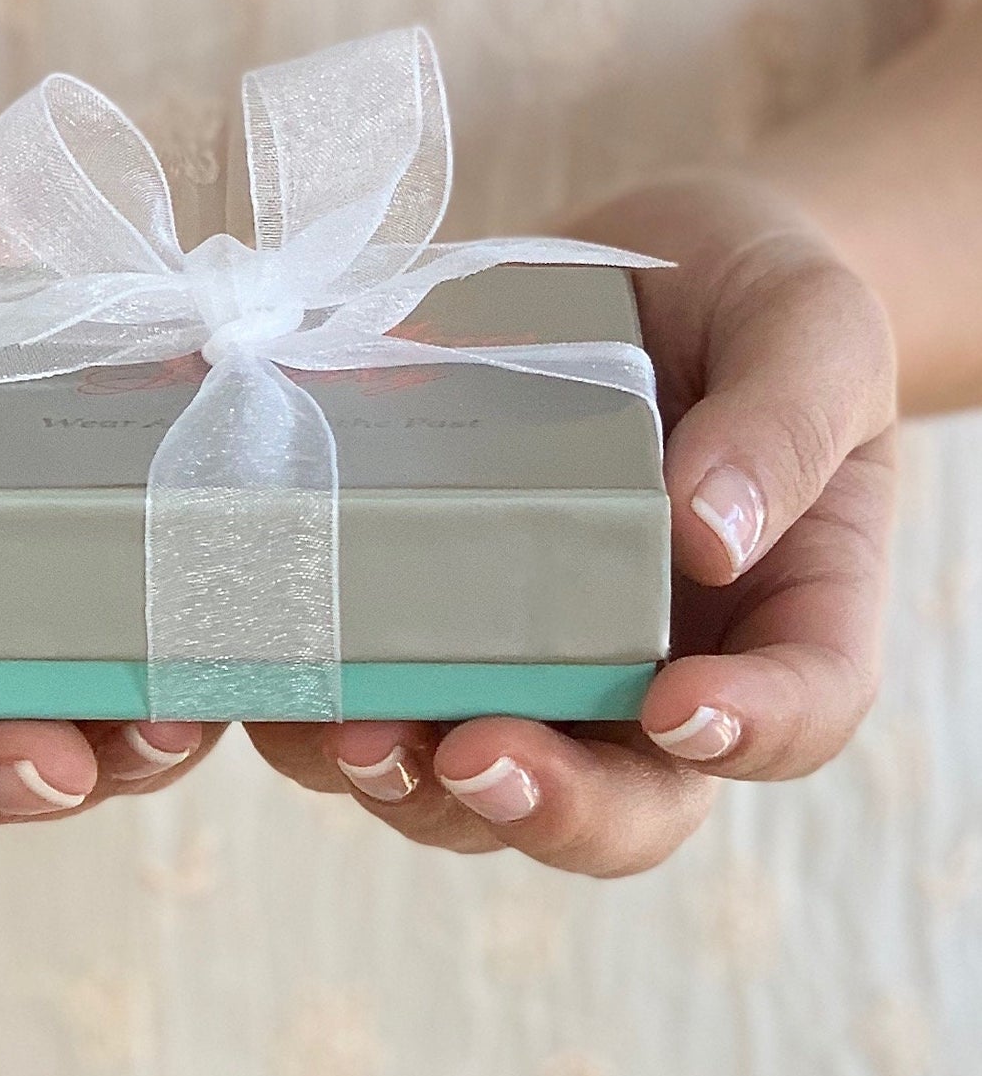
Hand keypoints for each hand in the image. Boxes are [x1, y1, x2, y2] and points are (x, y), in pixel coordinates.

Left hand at [247, 177, 897, 871]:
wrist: (646, 270)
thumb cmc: (753, 304)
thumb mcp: (805, 329)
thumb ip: (783, 420)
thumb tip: (708, 530)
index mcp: (778, 614)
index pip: (798, 714)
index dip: (749, 734)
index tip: (680, 706)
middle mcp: (649, 667)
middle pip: (619, 804)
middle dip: (543, 804)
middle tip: (474, 754)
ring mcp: (529, 654)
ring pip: (472, 783)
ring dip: (406, 781)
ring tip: (349, 729)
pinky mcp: (423, 616)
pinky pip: (371, 697)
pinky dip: (312, 705)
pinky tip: (269, 661)